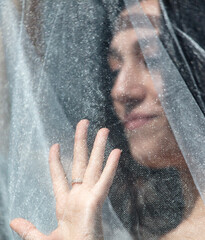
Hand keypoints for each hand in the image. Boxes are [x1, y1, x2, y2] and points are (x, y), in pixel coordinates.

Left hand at [10, 119, 120, 239]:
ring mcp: (88, 197)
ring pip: (94, 166)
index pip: (59, 175)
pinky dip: (111, 167)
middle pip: (79, 162)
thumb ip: (29, 230)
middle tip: (83, 123)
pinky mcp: (96, 203)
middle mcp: (78, 196)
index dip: (55, 160)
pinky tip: (117, 152)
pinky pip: (104, 181)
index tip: (54, 145)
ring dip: (99, 148)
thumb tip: (14, 220)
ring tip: (103, 130)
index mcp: (65, 204)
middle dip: (80, 142)